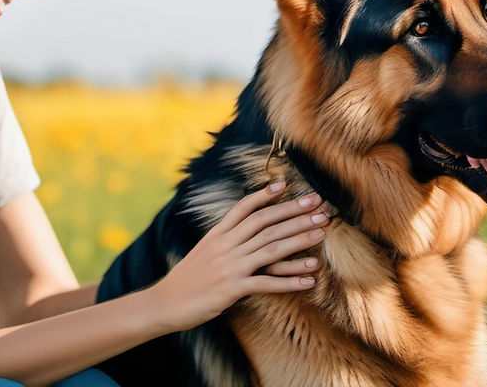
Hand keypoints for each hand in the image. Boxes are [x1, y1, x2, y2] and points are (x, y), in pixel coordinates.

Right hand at [146, 182, 328, 331]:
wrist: (164, 303)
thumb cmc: (187, 279)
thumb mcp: (204, 251)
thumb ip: (225, 239)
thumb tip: (243, 228)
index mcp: (217, 235)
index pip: (244, 208)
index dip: (265, 195)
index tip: (286, 185)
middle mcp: (225, 246)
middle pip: (265, 225)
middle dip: (294, 213)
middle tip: (319, 205)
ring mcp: (229, 267)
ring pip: (271, 249)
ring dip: (299, 240)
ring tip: (322, 233)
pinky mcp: (232, 289)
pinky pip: (267, 283)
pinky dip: (290, 281)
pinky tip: (310, 279)